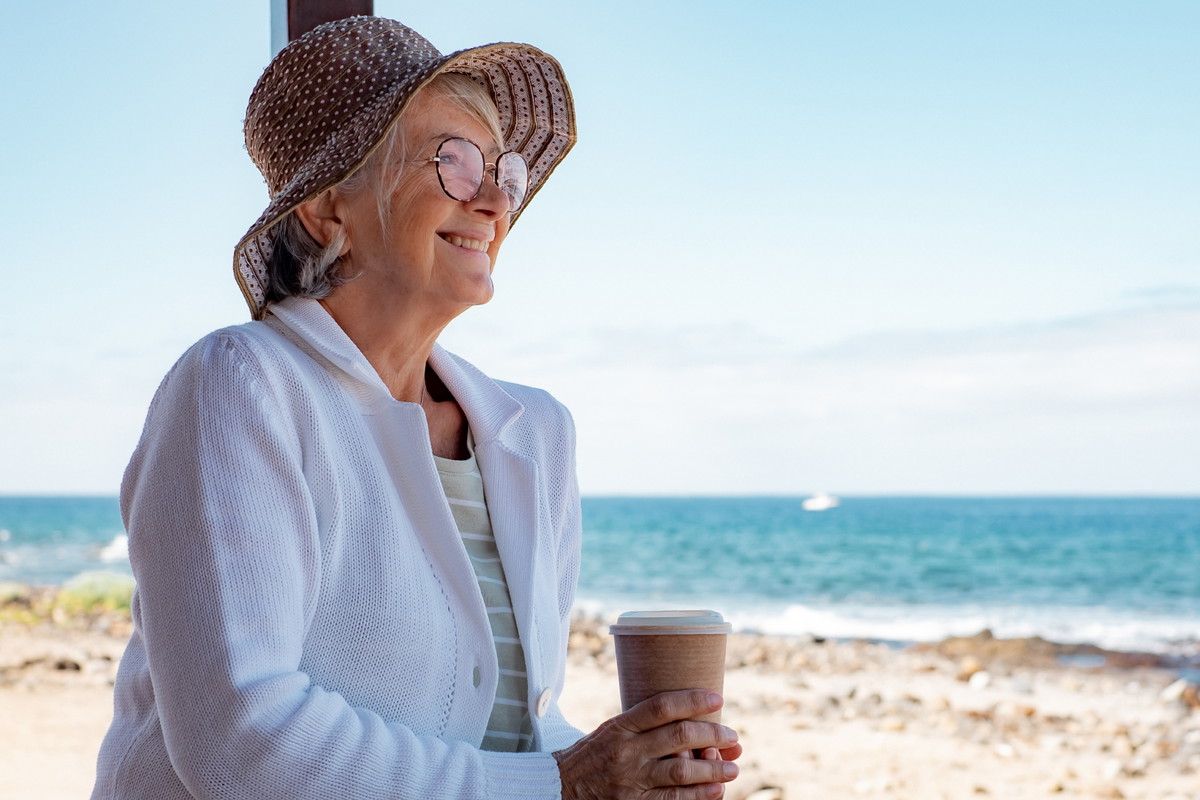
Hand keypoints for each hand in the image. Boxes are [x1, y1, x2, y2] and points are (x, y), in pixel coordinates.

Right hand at [553, 690, 739, 799]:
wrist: (559, 788)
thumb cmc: (593, 756)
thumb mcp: (611, 731)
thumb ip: (644, 725)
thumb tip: (689, 720)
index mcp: (621, 726)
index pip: (662, 706)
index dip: (693, 699)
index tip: (717, 697)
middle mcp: (626, 751)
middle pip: (678, 737)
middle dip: (712, 734)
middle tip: (733, 736)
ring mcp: (631, 780)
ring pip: (681, 772)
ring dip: (713, 769)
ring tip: (733, 767)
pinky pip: (673, 799)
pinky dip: (699, 795)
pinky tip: (715, 789)